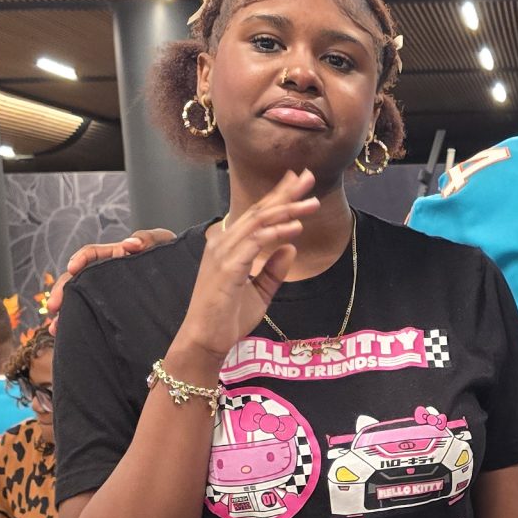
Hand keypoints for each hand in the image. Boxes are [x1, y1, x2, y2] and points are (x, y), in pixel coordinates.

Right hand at [47, 229, 175, 317]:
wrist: (184, 280)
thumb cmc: (171, 256)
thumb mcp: (162, 242)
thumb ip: (148, 239)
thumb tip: (128, 244)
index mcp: (116, 256)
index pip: (91, 254)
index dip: (80, 260)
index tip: (72, 268)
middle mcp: (106, 274)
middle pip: (77, 281)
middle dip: (62, 292)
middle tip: (54, 307)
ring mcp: (108, 294)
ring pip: (80, 301)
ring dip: (66, 313)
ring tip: (55, 328)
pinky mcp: (114, 311)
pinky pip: (92, 317)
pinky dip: (78, 325)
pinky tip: (67, 336)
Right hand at [171, 170, 316, 368]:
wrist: (206, 341)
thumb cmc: (227, 318)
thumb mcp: (259, 292)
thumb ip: (273, 270)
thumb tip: (291, 248)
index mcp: (229, 245)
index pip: (256, 214)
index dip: (278, 196)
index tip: (298, 181)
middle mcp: (223, 243)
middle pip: (258, 211)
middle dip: (285, 193)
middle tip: (308, 177)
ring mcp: (223, 253)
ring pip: (259, 222)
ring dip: (287, 210)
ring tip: (311, 203)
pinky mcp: (228, 267)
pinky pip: (256, 243)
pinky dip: (276, 233)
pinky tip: (295, 227)